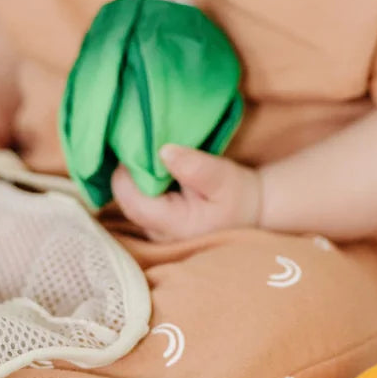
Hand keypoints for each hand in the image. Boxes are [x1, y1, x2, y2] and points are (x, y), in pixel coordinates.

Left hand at [109, 144, 262, 242]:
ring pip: (128, 200)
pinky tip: (153, 166)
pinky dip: (140, 181)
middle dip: (128, 171)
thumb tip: (163, 151)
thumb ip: (195, 167)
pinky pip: (137, 199)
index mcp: (173, 225)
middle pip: (125, 200)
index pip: (132, 200)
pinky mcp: (155, 221)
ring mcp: (154, 230)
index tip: (136, 146)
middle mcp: (158, 233)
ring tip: (147, 153)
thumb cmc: (238, 195)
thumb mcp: (223, 177)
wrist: (251, 209)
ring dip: (134, 176)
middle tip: (141, 144)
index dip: (127, 172)